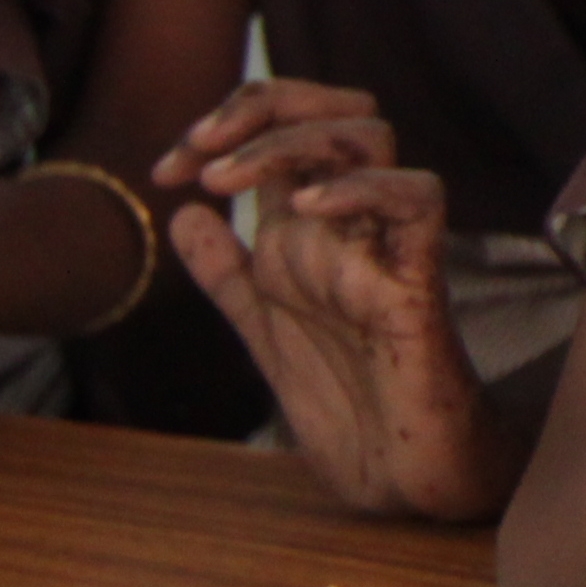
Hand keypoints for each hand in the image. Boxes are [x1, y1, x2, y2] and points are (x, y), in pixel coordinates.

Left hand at [160, 84, 505, 521]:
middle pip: (337, 108)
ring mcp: (386, 249)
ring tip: (228, 177)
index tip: (166, 169)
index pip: (286, 128)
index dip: (225, 124)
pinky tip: (305, 209)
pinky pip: (419, 203)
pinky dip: (364, 188)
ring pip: (371, 138)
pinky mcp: (419, 285)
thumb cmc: (353, 409)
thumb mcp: (264, 332)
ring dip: (293, 141)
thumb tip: (183, 216)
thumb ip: (227, 276)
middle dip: (263, 105)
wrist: (401, 481)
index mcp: (312, 232)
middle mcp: (351, 227)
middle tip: (200, 148)